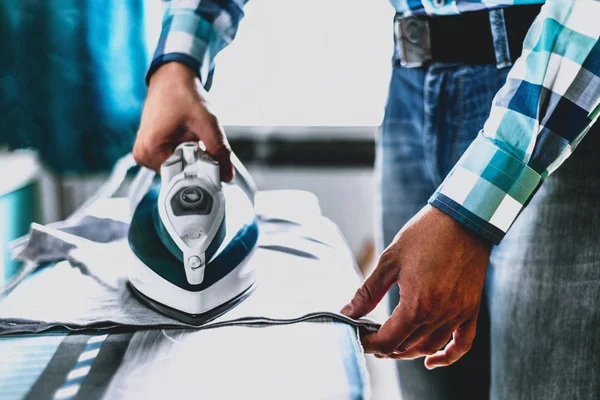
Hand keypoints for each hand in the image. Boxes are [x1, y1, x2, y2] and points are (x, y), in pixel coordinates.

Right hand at [133, 62, 233, 180]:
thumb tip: (227, 176)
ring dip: (190, 157)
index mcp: (150, 150)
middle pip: (179, 175)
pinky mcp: (148, 150)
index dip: (201, 171)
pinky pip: (172, 161)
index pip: (181, 178)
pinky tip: (184, 137)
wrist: (171, 78)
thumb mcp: (207, 123)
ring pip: (177, 169)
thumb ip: (219, 151)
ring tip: (190, 135)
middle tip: (199, 141)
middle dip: (196, 163)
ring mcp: (143, 153)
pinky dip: (183, 153)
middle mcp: (142, 155)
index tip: (210, 157)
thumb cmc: (184, 94)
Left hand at [341, 205, 490, 368]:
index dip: (368, 344)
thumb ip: (367, 292)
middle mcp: (439, 315)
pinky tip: (430, 361)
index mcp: (417, 305)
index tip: (357, 337)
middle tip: (369, 338)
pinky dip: (447, 357)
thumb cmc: (423, 235)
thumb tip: (346, 313)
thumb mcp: (389, 261)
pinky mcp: (470, 309)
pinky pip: (461, 344)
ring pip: (430, 346)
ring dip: (408, 350)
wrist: (463, 218)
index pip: (388, 340)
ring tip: (392, 344)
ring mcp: (458, 314)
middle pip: (407, 346)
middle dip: (384, 347)